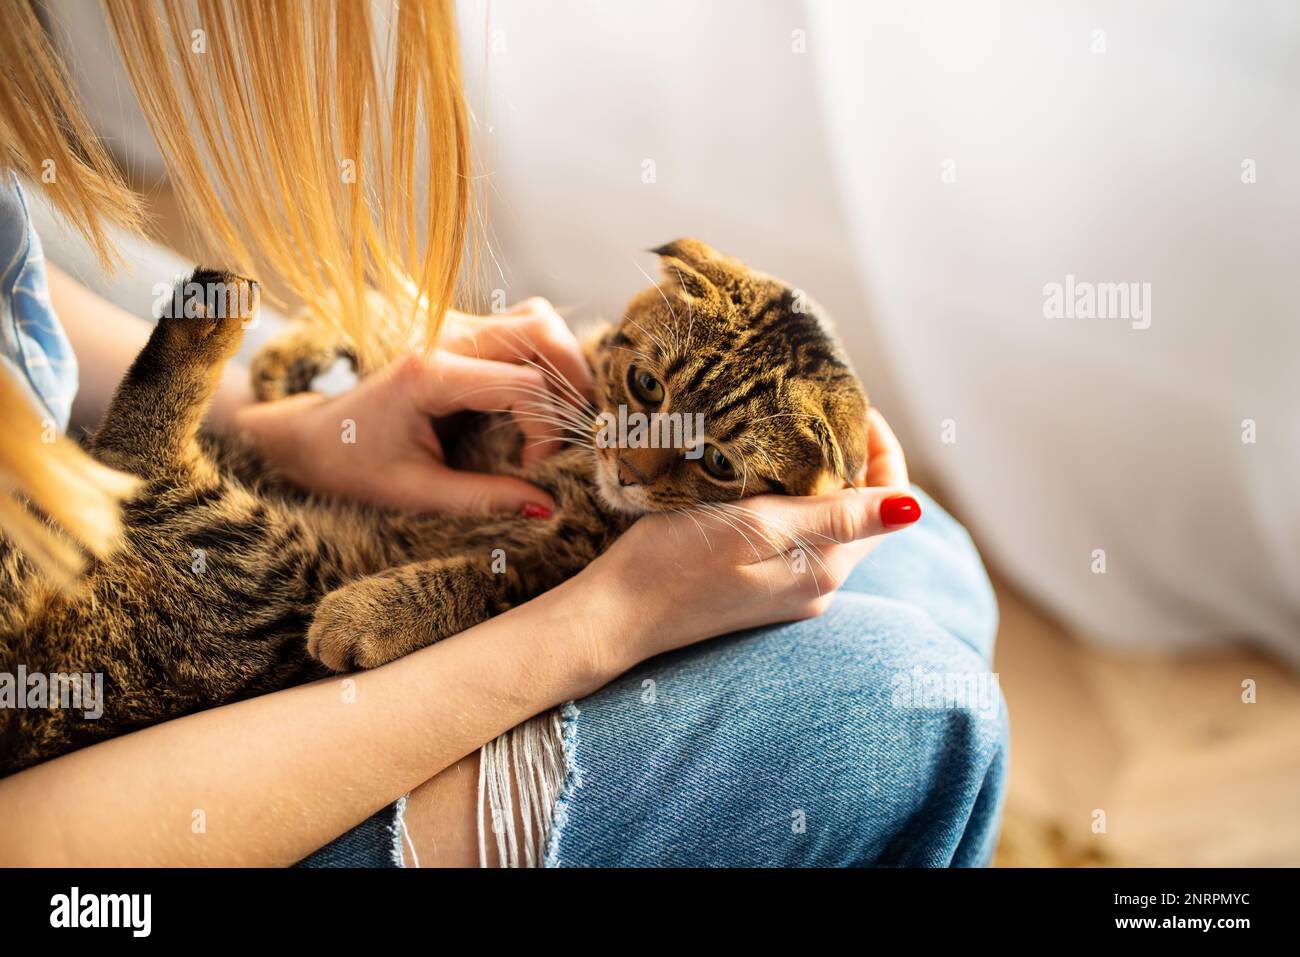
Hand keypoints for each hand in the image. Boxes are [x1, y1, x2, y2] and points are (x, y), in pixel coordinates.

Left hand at [233, 298, 590, 514]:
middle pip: (541, 331)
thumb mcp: (416, 493)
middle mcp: (445, 337)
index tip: (535, 469)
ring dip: (563, 364)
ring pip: (537, 320)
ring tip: (560, 415)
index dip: (547, 430)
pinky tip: (542, 400)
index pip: (523, 385)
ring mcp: (453, 327)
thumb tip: (549, 506)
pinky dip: (547, 358)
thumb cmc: (355, 464)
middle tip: (569, 433)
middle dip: (573, 384)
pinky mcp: (461, 333)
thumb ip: (484, 498)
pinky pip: (523, 328)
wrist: (312, 436)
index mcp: (430, 373)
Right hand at [570, 407, 918, 676]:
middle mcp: (820, 583)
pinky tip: (757, 476)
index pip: (891, 501)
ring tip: (780, 433)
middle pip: (862, 508)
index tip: (847, 408)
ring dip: (817, 476)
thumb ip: (836, 518)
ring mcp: (791, 589)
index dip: (881, 449)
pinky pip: (797, 535)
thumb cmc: (676, 564)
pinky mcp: (761, 589)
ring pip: (828, 520)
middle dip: (848, 456)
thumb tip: (915, 508)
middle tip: (809, 408)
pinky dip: (791, 499)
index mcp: (827, 567)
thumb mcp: (758, 528)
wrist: (615, 617)